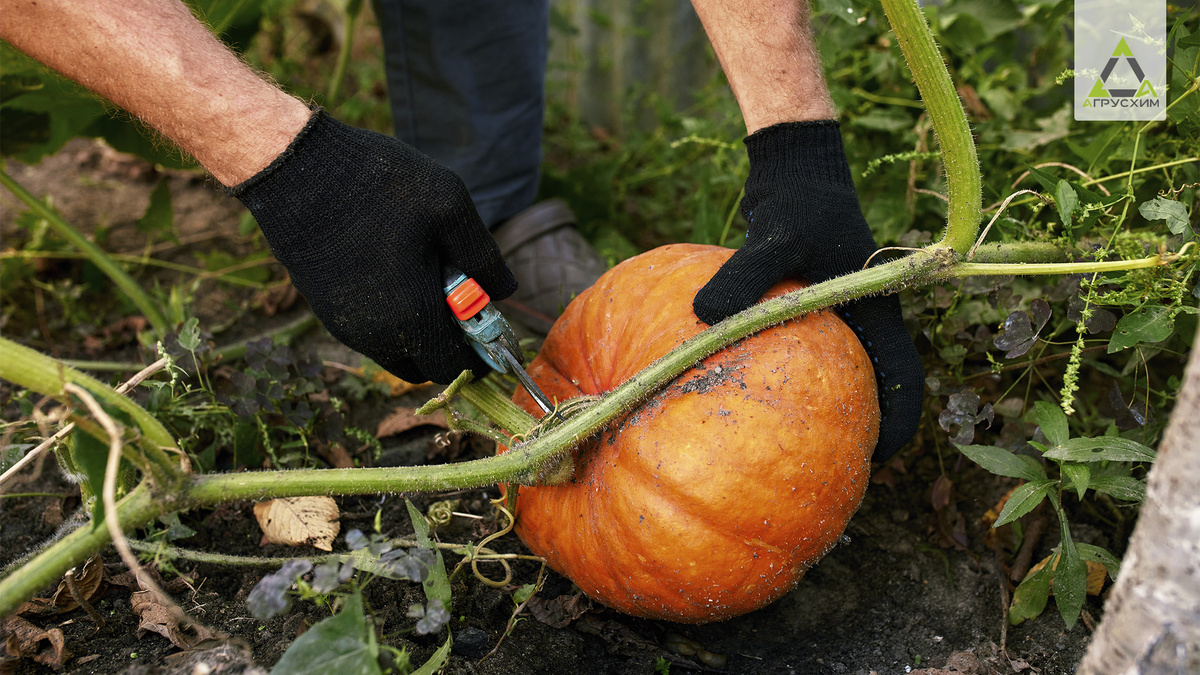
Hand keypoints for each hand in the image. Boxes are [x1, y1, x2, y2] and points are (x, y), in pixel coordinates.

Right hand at [230, 110, 516, 383]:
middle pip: (423, 366)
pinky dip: (391, 316)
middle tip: (457, 296)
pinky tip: (393, 266)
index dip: (479, 356)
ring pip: (395, 350)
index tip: (489, 327)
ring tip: (423, 271)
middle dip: (447, 343)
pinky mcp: (325, 310)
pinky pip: (370, 332)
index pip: (454, 368)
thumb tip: (505, 291)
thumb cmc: (378, 183)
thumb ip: (484, 257)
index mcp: (411, 317)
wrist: (295, 168)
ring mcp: (344, 326)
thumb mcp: (449, 206)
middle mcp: (375, 335)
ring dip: (418, 328)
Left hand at [693, 121, 922, 460]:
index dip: (897, 426)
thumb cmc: (798, 202)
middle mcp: (863, 322)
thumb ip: (745, 276)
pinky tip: (742, 395)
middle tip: (825, 471)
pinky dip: (785, 380)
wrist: (794, 168)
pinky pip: (802, 357)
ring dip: (822, 412)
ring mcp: (838, 318)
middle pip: (873, 391)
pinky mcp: (810, 311)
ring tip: (782, 449)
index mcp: (878, 313)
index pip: (905, 382)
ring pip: (837, 378)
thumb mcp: (775, 238)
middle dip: (858, 433)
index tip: (874, 460)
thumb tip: (703, 316)